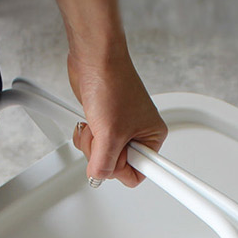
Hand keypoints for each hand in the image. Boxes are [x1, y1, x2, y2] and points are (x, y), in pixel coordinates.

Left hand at [68, 47, 167, 187]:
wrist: (95, 60)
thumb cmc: (112, 84)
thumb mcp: (109, 134)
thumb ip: (104, 164)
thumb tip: (100, 177)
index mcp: (152, 136)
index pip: (141, 173)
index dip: (123, 169)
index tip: (117, 163)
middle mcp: (138, 134)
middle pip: (116, 166)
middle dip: (102, 153)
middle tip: (103, 134)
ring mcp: (119, 129)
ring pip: (101, 156)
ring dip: (91, 143)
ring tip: (96, 123)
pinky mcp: (103, 123)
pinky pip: (91, 144)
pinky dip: (85, 136)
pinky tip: (89, 121)